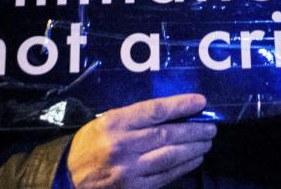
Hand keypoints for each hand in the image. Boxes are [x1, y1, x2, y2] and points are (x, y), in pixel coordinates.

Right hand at [66, 93, 215, 188]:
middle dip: (194, 130)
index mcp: (115, 123)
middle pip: (167, 135)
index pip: (154, 111)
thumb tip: (171, 113)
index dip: (180, 105)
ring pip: (170, 156)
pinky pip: (166, 176)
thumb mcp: (106, 121)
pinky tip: (194, 159)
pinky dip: (184, 166)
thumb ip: (134, 117)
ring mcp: (129, 169)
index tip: (200, 102)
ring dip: (193, 148)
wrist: (69, 176)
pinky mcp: (135, 188)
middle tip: (211, 127)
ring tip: (207, 142)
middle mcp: (123, 145)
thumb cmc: (90, 143)